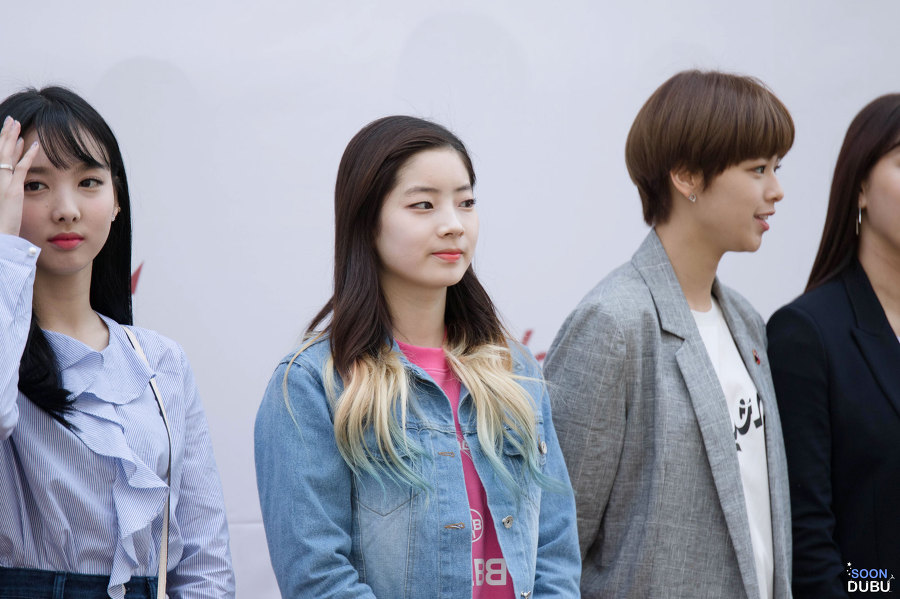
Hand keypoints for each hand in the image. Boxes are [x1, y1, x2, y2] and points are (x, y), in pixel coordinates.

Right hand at [0, 116, 39, 236]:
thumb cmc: (2, 227)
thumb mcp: (6, 205)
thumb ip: (9, 193)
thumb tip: (15, 189)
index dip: (3, 143)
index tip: (10, 133)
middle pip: (0, 151)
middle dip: (6, 134)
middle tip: (12, 120)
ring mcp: (2, 184)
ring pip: (7, 154)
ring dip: (13, 138)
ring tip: (17, 123)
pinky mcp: (13, 191)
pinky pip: (21, 168)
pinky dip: (28, 155)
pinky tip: (35, 144)